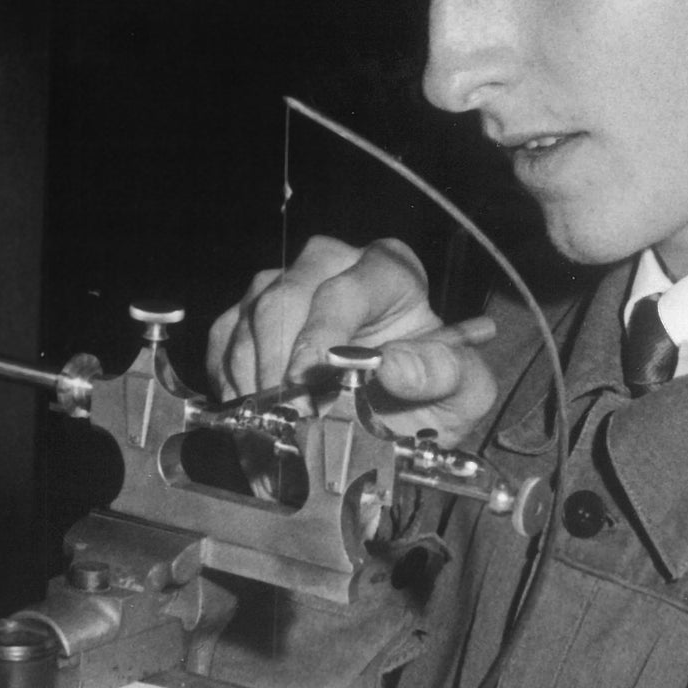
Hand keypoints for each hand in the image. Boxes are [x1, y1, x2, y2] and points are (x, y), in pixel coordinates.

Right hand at [206, 234, 499, 445]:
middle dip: (281, 364)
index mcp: (390, 270)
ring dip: (256, 378)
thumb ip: (442, 373)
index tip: (312, 383)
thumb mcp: (463, 389)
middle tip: (291, 419)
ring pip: (249, 317)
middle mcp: (333, 263)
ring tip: (276, 424)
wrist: (402, 409)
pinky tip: (254, 411)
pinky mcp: (250, 312)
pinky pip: (224, 337)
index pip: (345, 291)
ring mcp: (285, 283)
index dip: (322, 337)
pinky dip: (232, 379)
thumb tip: (391, 366)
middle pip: (284, 296)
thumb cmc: (433, 391)